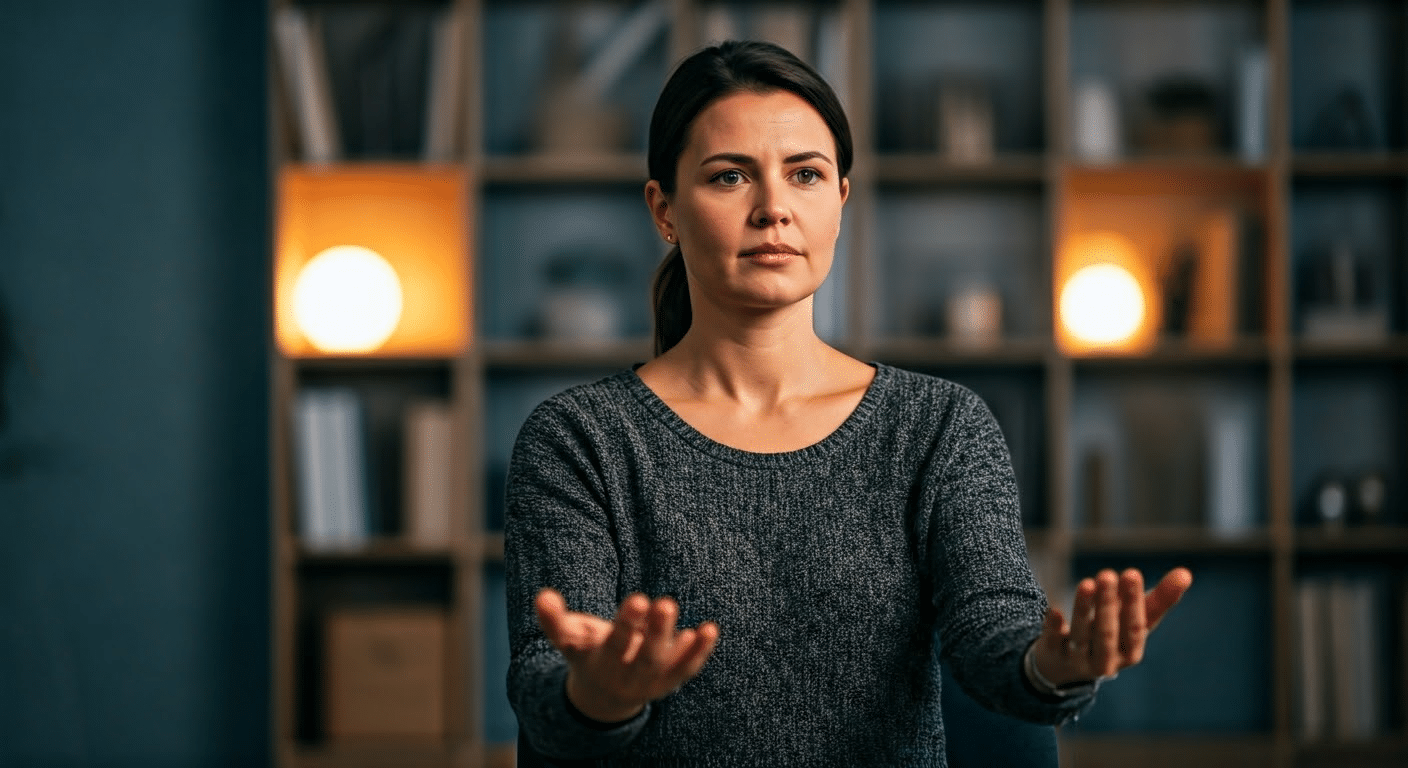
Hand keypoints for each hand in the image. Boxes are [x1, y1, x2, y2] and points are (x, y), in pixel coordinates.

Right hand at [534, 588, 719, 722]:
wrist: (603, 694)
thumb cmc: (587, 653)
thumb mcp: (569, 639)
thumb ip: (553, 620)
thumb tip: (542, 597)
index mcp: (600, 664)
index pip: (614, 645)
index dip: (626, 624)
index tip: (638, 598)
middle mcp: (627, 677)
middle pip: (645, 659)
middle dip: (656, 633)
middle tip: (666, 603)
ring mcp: (650, 682)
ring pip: (668, 666)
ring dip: (685, 647)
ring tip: (703, 627)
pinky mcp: (668, 682)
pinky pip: (686, 670)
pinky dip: (699, 653)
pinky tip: (709, 630)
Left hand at [1031, 567, 1191, 686]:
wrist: (1071, 663)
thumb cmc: (1114, 634)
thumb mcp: (1137, 620)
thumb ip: (1161, 599)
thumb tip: (1186, 573)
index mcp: (1130, 653)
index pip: (1134, 629)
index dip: (1133, 603)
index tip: (1131, 573)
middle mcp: (1106, 661)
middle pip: (1106, 633)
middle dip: (1107, 604)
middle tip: (1107, 574)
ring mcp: (1078, 660)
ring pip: (1080, 635)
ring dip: (1083, 609)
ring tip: (1086, 582)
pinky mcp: (1053, 654)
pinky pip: (1053, 641)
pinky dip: (1053, 627)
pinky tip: (1054, 609)